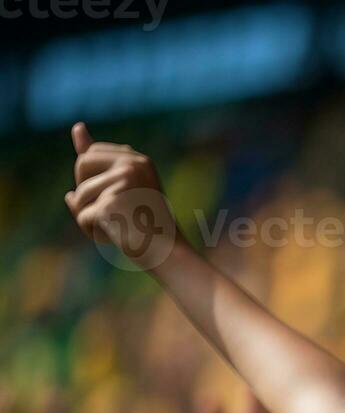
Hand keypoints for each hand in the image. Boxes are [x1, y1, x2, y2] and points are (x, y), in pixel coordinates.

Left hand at [65, 123, 178, 270]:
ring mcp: (122, 184)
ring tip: (121, 226)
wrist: (169, 255)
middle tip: (119, 211)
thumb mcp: (124, 187)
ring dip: (90, 216)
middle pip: (80, 166)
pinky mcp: (111, 205)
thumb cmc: (147, 225)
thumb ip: (98, 161)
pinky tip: (117, 237)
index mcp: (138, 160)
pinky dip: (93, 232)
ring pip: (79, 196)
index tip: (120, 198)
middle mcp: (132, 166)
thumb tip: (77, 127)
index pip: (90, 154)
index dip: (93, 179)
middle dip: (87, 192)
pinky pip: (82, 217)